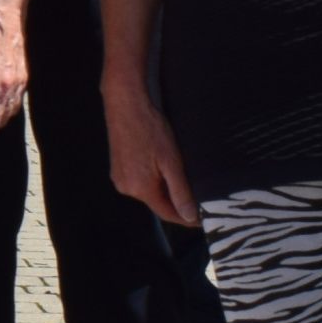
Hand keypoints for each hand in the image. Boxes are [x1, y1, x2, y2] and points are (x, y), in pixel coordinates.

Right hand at [103, 77, 198, 227]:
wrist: (125, 104)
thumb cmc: (151, 129)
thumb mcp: (172, 161)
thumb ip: (180, 191)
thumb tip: (190, 217)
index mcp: (141, 189)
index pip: (167, 214)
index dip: (186, 218)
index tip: (204, 218)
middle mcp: (126, 189)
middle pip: (157, 204)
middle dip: (176, 204)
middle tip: (198, 198)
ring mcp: (119, 178)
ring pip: (147, 192)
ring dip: (164, 191)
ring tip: (183, 182)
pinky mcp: (117, 168)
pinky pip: (139, 182)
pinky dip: (153, 181)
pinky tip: (162, 170)